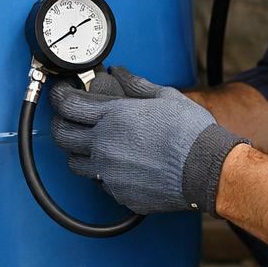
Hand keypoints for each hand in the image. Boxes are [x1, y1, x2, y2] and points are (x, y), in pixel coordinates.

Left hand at [49, 67, 248, 214]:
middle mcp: (104, 145)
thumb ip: (137, 85)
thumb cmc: (191, 132)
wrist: (207, 169)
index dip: (59, 97)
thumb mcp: (166, 97)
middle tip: (69, 119)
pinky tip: (119, 165)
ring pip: (75, 163)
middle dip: (62, 124)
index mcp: (114, 117)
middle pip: (62, 135)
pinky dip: (103, 174)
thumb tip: (121, 73)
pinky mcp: (119, 193)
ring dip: (79, 152)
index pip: (68, 105)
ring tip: (92, 145)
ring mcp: (109, 172)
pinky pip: (100, 183)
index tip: (61, 94)